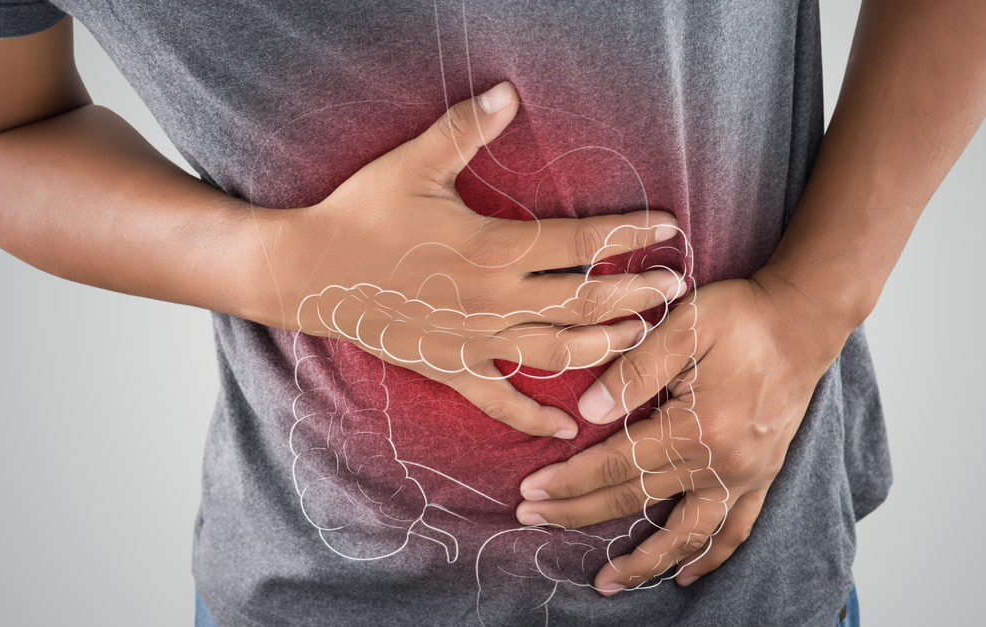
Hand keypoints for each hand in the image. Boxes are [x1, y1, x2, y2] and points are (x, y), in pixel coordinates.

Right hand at [246, 81, 685, 437]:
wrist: (308, 272)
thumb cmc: (362, 213)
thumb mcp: (414, 163)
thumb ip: (466, 128)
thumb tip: (509, 92)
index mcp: (494, 248)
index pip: (582, 245)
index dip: (630, 235)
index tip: (668, 228)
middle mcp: (495, 301)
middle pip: (586, 304)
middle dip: (638, 297)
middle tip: (677, 289)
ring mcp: (476, 341)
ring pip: (559, 354)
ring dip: (607, 348)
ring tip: (643, 339)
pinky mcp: (452, 368)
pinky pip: (502, 402)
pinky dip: (536, 419)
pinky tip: (568, 429)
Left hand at [512, 267, 851, 591]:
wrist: (805, 319)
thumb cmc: (743, 316)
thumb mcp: (684, 324)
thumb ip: (634, 370)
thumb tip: (587, 412)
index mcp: (697, 426)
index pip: (616, 464)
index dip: (569, 481)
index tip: (531, 491)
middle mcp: (722, 462)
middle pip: (637, 499)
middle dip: (579, 513)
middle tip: (533, 520)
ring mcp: (745, 475)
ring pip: (686, 535)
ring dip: (644, 563)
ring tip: (606, 582)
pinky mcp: (762, 476)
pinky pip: (734, 531)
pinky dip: (709, 557)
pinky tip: (684, 575)